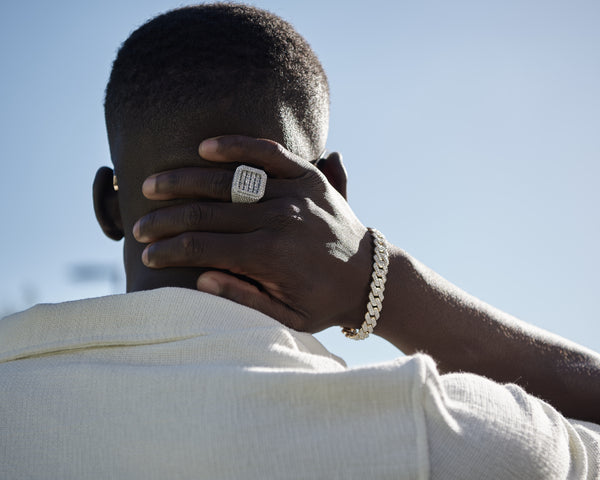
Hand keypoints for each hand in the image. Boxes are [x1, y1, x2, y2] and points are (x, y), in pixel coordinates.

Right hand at [133, 135, 371, 332]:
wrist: (370, 277)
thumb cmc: (324, 302)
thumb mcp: (286, 317)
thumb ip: (243, 300)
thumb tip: (201, 278)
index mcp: (271, 257)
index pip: (204, 247)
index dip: (169, 249)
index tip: (147, 252)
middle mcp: (279, 220)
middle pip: (207, 212)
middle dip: (165, 218)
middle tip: (140, 223)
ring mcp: (295, 194)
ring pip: (228, 181)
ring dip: (185, 181)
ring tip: (153, 183)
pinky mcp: (309, 177)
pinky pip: (268, 152)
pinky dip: (236, 146)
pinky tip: (205, 146)